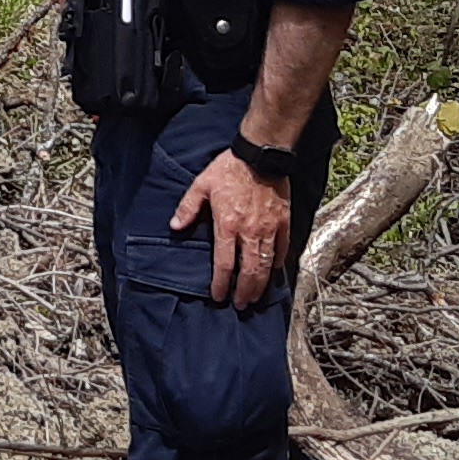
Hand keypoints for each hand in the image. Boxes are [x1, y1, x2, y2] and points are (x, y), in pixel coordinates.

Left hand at [171, 144, 293, 308]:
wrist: (261, 154)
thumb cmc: (229, 168)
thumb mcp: (201, 185)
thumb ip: (188, 208)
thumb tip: (175, 226)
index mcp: (228, 225)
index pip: (224, 264)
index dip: (221, 284)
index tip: (219, 296)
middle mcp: (249, 231)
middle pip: (249, 271)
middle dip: (244, 291)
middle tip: (241, 304)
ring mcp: (269, 228)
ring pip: (266, 264)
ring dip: (261, 284)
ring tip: (256, 297)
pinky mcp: (283, 222)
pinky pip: (282, 248)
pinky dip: (277, 262)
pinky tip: (273, 271)